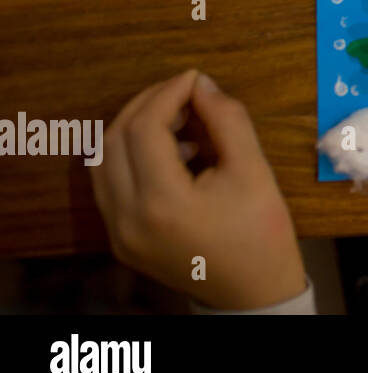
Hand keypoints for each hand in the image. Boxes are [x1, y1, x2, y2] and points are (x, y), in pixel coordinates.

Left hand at [90, 69, 306, 310]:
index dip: (167, 93)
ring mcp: (118, 232)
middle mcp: (127, 218)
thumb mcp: (253, 169)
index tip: (195, 78)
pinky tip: (171, 153)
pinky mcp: (120, 239)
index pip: (144, 129)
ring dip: (133, 129)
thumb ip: (227, 120)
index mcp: (161, 203)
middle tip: (184, 92)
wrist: (254, 293)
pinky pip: (109, 184)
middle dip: (147, 105)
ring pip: (102, 160)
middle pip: (112, 140)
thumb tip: (202, 84)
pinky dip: (130, 156)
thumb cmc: (261, 232)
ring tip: (177, 120)